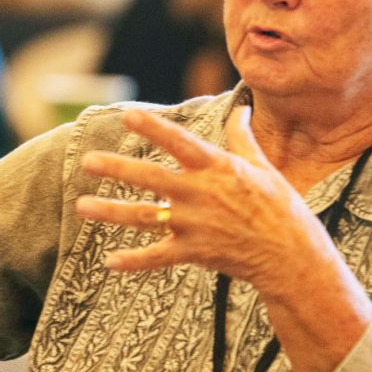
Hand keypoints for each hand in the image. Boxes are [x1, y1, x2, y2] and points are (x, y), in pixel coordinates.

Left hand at [75, 105, 326, 294]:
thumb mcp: (263, 167)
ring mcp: (195, 224)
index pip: (179, 143)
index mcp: (217, 169)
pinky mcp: (194, 251)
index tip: (128, 115)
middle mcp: (201, 194)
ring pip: (145, 217)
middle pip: (150, 178)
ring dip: (111, 212)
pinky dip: (133, 262)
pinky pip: (157, 257)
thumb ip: (242, 138)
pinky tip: (109, 262)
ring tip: (81, 207)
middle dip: (116, 169)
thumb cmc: (280, 208)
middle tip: (87, 162)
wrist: (290, 255)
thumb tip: (242, 109)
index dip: (153, 128)